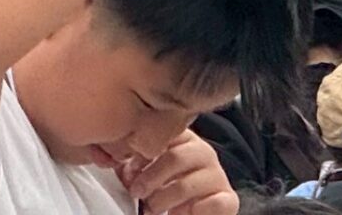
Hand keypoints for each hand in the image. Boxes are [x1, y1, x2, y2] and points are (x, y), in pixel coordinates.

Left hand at [116, 128, 235, 214]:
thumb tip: (113, 157)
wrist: (188, 214)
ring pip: (187, 184)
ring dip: (162, 200)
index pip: (168, 133)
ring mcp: (217, 176)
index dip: (144, 153)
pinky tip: (179, 213)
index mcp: (185, 141)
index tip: (130, 169)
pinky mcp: (227, 200)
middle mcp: (204, 154)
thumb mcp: (146, 174)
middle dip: (150, 178)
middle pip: (176, 157)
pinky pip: (213, 203)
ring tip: (151, 208)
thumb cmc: (164, 193)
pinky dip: (192, 212)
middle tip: (137, 191)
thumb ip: (134, 163)